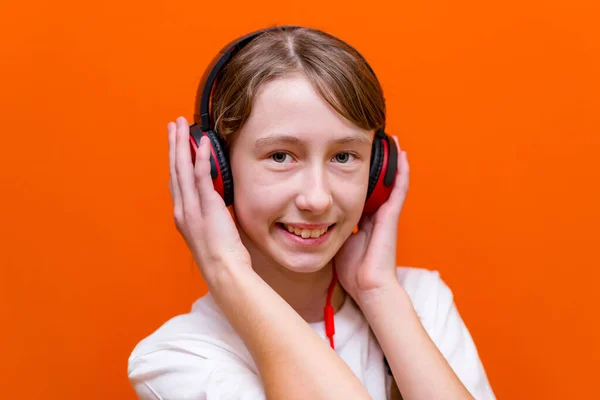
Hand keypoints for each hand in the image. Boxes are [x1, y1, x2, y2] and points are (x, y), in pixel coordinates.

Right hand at [168, 116, 251, 282]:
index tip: (174, 144)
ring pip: (183, 168)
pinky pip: (201, 176)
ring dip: (182, 144)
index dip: (174, 160)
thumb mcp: (210, 232)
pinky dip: (201, 158)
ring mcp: (192, 207)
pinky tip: (202, 143)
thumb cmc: (221, 257)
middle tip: (173, 124)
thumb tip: (215, 200)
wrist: (223, 271)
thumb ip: (208, 214)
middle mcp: (182, 209)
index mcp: (182, 215)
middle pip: (174, 169)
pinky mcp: (206, 206)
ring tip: (181, 125)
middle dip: (173, 145)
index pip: (176, 181)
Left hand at [334, 136, 409, 301]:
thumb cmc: (351, 270)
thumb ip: (326, 229)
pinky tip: (400, 153)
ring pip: (388, 179)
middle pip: (374, 180)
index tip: (347, 156)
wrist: (368, 286)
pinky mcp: (392, 215)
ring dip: (388, 159)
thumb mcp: (334, 243)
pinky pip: (399, 188)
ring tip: (387, 137)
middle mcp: (375, 213)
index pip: (357, 190)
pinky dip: (401, 170)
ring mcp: (385, 213)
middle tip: (368, 139)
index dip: (354, 173)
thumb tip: (306, 218)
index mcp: (361, 219)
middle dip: (370, 161)